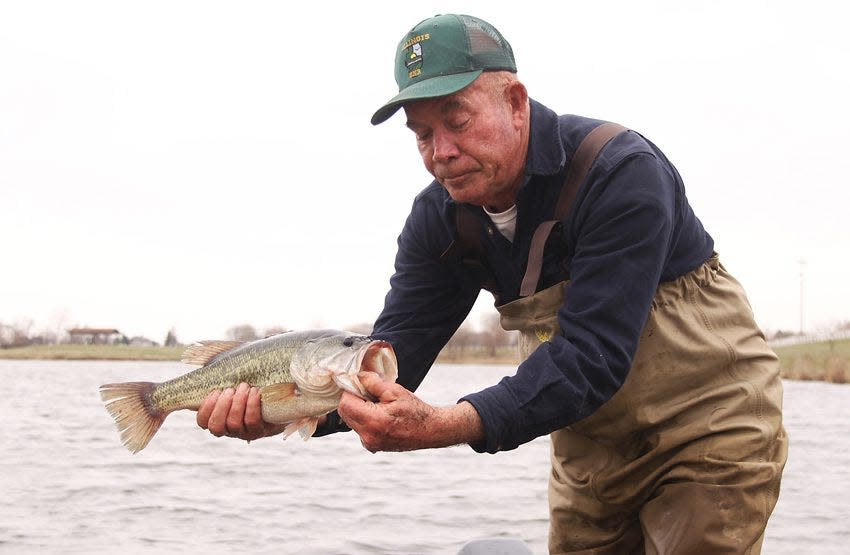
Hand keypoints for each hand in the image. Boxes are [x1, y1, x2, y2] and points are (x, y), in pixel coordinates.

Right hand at [196, 382, 286, 440]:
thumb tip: (205, 361)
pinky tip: (255, 392)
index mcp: (218, 419)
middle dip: (222, 406)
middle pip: (216, 427)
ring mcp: (245, 432)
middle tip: (230, 390)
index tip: (215, 391)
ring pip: (234, 424)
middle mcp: (229, 430)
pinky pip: (253, 422)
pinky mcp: (260, 431)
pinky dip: (252, 406)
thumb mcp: (232, 380)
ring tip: (244, 387)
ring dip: (237, 404)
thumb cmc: (249, 386)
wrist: (279, 398)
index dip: (206, 408)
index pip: (203, 422)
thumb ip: (219, 375)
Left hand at [337, 372, 484, 451]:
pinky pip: (360, 428)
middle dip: (353, 400)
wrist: (430, 430)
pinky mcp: (372, 446)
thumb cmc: (415, 411)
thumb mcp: (395, 391)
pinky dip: (365, 419)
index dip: (350, 391)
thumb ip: (373, 383)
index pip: (345, 404)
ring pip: (351, 421)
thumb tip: (357, 376)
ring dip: (359, 410)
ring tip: (379, 405)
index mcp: (374, 422)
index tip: (361, 385)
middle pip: (345, 413)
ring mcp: (370, 444)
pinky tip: (381, 415)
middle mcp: (368, 436)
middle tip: (370, 393)